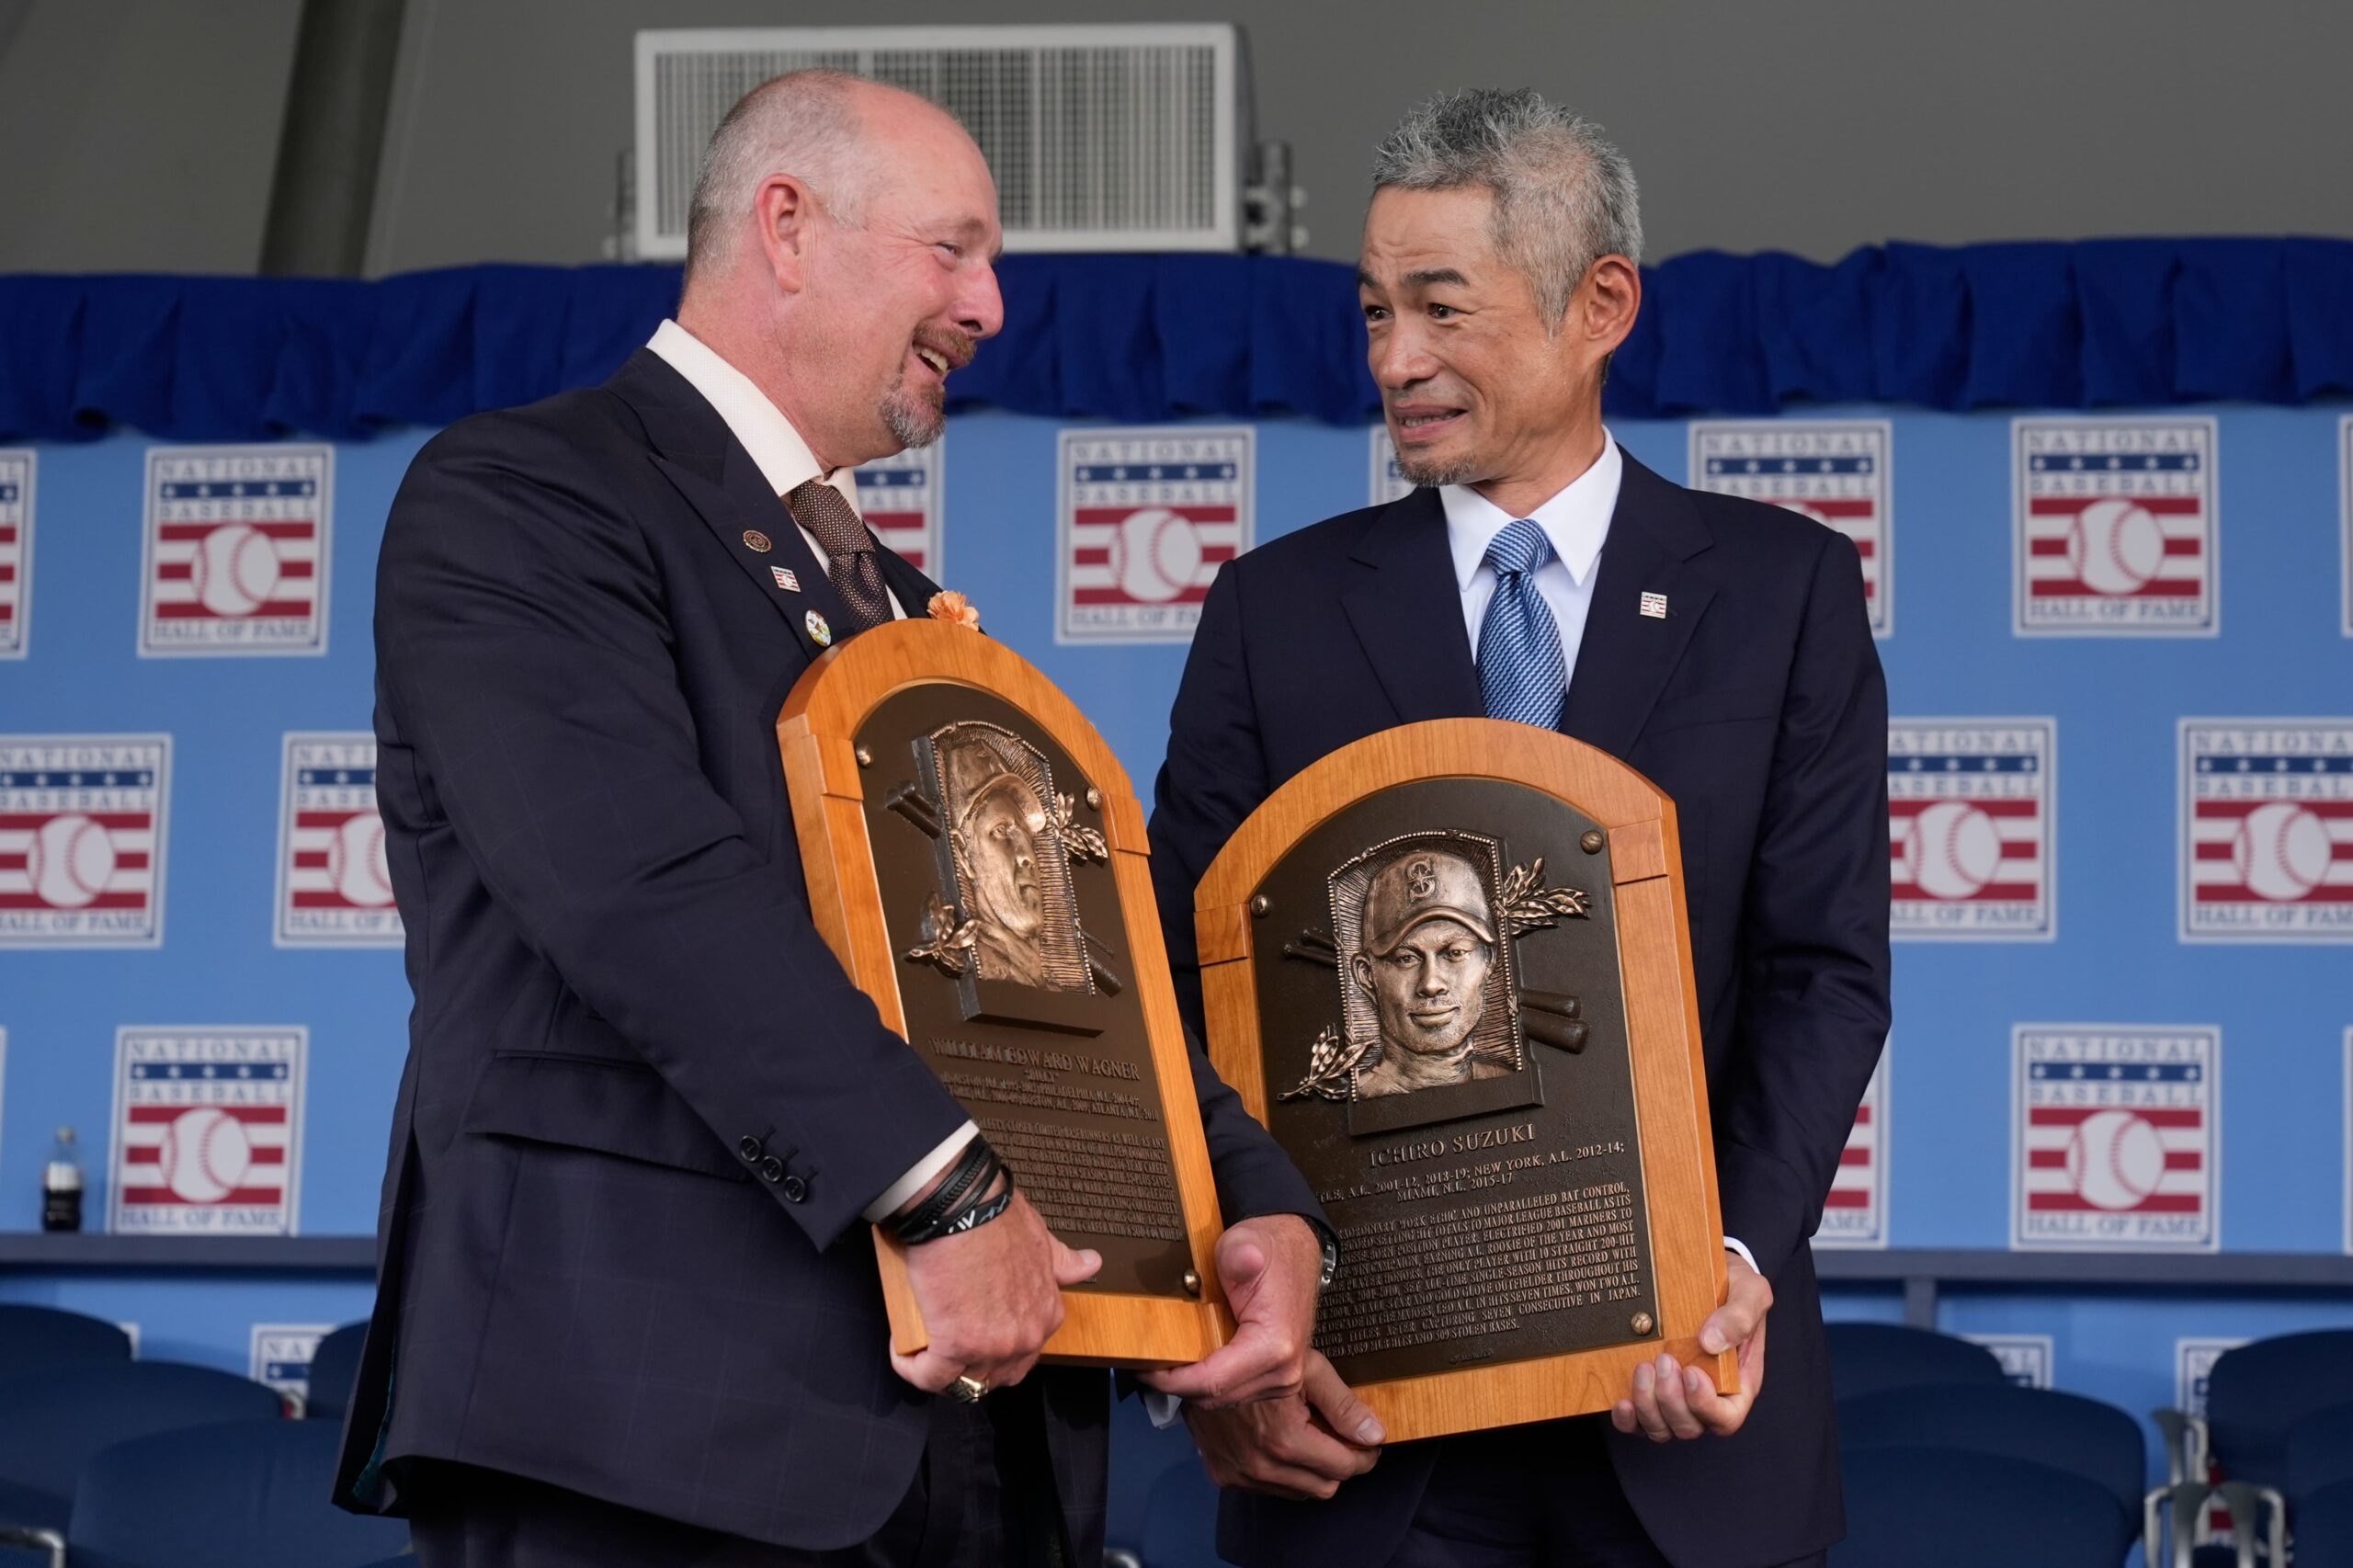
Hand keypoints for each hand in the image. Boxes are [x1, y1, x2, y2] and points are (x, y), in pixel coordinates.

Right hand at [890, 1186, 1100, 1395]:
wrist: (963, 1207)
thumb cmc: (996, 1217)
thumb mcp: (1041, 1239)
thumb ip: (1063, 1262)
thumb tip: (1090, 1262)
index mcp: (1047, 1314)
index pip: (1023, 1356)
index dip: (993, 1351)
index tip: (970, 1336)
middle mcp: (1026, 1337)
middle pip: (994, 1376)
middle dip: (969, 1369)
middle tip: (943, 1348)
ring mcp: (994, 1346)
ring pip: (964, 1384)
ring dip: (939, 1373)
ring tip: (919, 1350)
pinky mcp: (956, 1347)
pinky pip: (930, 1377)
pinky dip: (911, 1367)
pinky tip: (901, 1351)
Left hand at [1142, 1215, 1322, 1407]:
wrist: (1294, 1253)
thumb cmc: (1267, 1249)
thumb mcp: (1246, 1243)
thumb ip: (1241, 1254)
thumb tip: (1242, 1259)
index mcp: (1274, 1345)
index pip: (1211, 1382)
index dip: (1171, 1380)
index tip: (1143, 1367)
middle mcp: (1283, 1371)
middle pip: (1214, 1396)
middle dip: (1176, 1384)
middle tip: (1145, 1365)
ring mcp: (1282, 1378)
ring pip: (1222, 1398)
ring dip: (1191, 1385)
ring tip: (1163, 1363)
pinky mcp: (1275, 1377)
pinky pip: (1233, 1391)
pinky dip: (1208, 1382)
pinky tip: (1190, 1363)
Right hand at [1185, 1351, 1384, 1499]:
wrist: (1198, 1364)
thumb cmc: (1256, 1359)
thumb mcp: (1308, 1370)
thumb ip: (1343, 1406)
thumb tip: (1375, 1434)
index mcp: (1286, 1440)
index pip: (1343, 1468)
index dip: (1363, 1456)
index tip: (1368, 1445)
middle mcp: (1262, 1466)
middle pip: (1324, 1487)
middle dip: (1339, 1466)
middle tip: (1341, 1441)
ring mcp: (1240, 1474)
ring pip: (1298, 1492)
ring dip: (1310, 1472)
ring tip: (1310, 1439)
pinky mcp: (1224, 1475)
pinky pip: (1269, 1488)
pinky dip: (1282, 1473)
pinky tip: (1281, 1445)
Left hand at [1610, 1250, 1770, 1440]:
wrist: (1702, 1272)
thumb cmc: (1734, 1288)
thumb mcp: (1750, 1293)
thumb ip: (1739, 1317)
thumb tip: (1710, 1342)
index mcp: (1737, 1384)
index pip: (1726, 1419)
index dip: (1706, 1407)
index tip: (1691, 1373)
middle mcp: (1706, 1398)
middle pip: (1689, 1427)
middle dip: (1671, 1400)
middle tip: (1664, 1359)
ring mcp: (1676, 1397)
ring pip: (1661, 1429)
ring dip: (1648, 1406)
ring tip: (1643, 1368)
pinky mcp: (1650, 1391)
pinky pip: (1637, 1423)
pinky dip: (1628, 1419)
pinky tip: (1621, 1399)